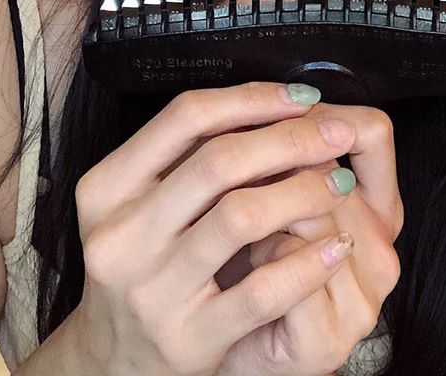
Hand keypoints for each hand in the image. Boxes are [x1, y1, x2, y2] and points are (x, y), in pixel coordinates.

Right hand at [63, 82, 365, 375]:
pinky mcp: (187, 341)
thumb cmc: (144, 264)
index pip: (186, 117)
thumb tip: (278, 106)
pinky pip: (262, 292)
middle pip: (218, 161)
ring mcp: (151, 292)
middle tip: (337, 134)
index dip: (251, 98)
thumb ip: (190, 156)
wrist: (112, 363)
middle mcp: (120, 236)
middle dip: (290, 139)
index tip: (301, 97)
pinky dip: (308, 263)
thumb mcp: (141, 204)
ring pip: (241, 217)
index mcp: (106, 188)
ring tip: (339, 183)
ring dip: (303, 191)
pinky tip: (337, 245)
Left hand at [215, 103, 402, 374]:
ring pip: (313, 220)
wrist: (236, 352)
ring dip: (263, 212)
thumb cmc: (252, 268)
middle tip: (233, 170)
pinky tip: (242, 262)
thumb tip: (273, 96)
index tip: (276, 111)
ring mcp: (361, 305)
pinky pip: (292, 274)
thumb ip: (288, 153)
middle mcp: (383, 258)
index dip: (318, 114)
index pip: (374, 133)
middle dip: (276, 166)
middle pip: (331, 174)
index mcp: (380, 215)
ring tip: (234, 221)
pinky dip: (260, 258)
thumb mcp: (278, 198)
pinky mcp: (327, 344)